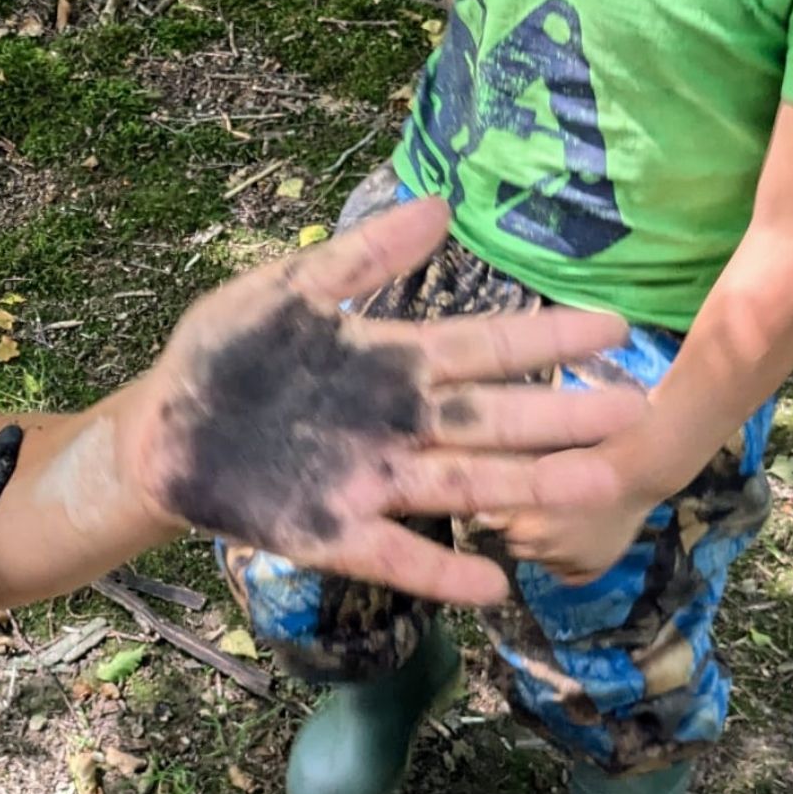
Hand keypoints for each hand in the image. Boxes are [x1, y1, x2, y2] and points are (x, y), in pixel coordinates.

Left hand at [126, 198, 648, 606]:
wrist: (153, 437)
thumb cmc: (223, 360)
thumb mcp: (284, 290)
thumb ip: (360, 256)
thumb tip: (441, 207)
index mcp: (392, 361)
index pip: (485, 346)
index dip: (546, 337)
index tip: (614, 326)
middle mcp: (400, 423)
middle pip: (496, 418)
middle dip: (566, 415)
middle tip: (639, 410)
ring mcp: (372, 480)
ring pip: (467, 483)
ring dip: (532, 488)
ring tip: (601, 485)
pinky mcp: (332, 530)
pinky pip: (395, 555)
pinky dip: (441, 573)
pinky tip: (495, 586)